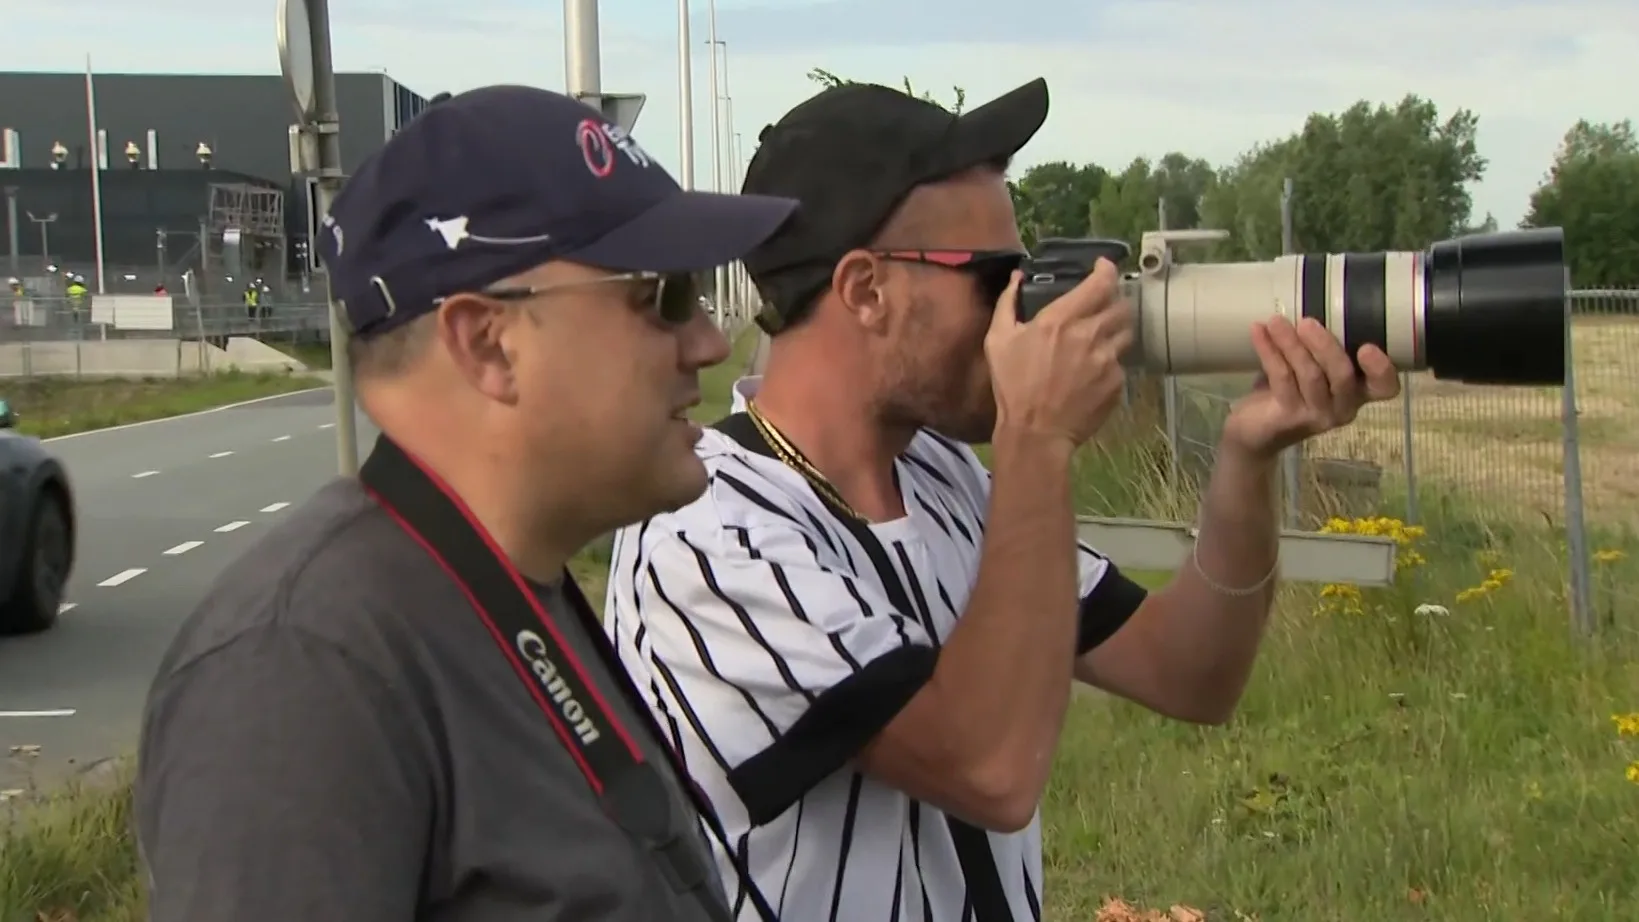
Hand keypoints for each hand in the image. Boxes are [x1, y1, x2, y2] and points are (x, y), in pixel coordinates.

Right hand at [985, 258, 1134, 447]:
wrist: (1035, 433)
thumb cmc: (1012, 386)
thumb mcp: (998, 341)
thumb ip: (1008, 303)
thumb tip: (1016, 277)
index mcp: (1061, 319)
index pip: (1100, 283)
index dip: (1107, 270)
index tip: (1104, 268)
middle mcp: (1090, 334)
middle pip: (1120, 305)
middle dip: (1113, 301)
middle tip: (1102, 307)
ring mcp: (1107, 359)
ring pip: (1126, 333)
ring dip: (1115, 330)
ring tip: (1101, 338)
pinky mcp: (1117, 382)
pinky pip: (1121, 363)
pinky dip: (1110, 362)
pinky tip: (1093, 372)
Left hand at [1220, 316, 1400, 460]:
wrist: (1255, 428)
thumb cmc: (1290, 388)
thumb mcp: (1312, 365)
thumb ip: (1322, 345)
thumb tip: (1315, 295)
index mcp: (1358, 392)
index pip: (1385, 386)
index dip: (1382, 370)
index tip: (1368, 346)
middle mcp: (1343, 406)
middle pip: (1342, 376)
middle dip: (1325, 346)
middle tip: (1306, 322)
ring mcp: (1316, 415)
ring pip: (1309, 376)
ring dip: (1292, 345)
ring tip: (1276, 321)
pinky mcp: (1288, 416)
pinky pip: (1281, 379)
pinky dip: (1269, 351)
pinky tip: (1258, 331)